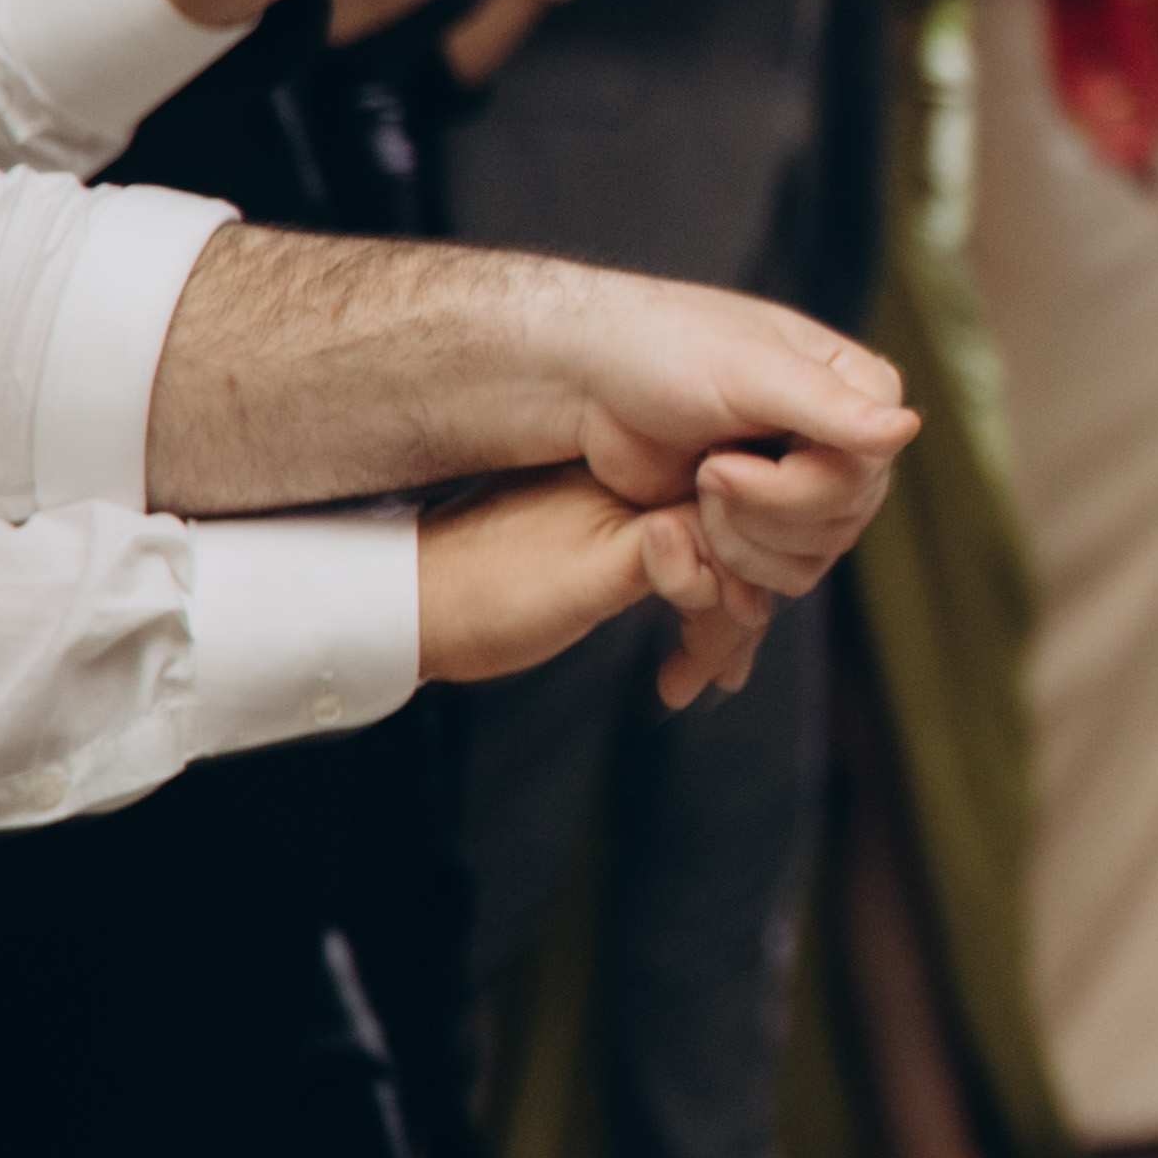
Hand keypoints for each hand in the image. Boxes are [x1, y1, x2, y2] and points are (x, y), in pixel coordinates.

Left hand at [415, 471, 769, 702]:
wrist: (408, 610)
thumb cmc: (484, 594)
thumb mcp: (587, 578)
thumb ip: (667, 555)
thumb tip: (729, 539)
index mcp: (638, 477)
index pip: (735, 515)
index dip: (749, 575)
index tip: (736, 626)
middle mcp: (642, 487)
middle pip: (732, 545)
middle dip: (734, 614)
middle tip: (716, 672)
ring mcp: (630, 517)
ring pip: (712, 568)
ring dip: (714, 629)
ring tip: (696, 680)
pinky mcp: (616, 548)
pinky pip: (681, 578)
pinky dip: (689, 623)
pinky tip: (682, 666)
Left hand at [547, 271, 915, 604]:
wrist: (591, 383)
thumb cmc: (665, 353)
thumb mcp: (748, 373)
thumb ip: (829, 407)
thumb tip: (909, 429)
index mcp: (860, 391)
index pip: (864, 474)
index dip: (791, 487)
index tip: (719, 459)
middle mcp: (849, 442)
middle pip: (841, 522)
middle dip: (757, 512)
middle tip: (704, 465)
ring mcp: (811, 488)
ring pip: (814, 558)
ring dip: (739, 540)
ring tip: (696, 482)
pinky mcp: (769, 527)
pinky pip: (781, 577)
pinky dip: (728, 564)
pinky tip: (690, 518)